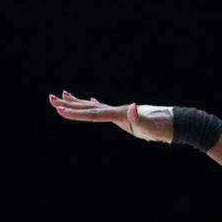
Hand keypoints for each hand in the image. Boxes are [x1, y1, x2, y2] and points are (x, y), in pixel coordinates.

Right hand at [49, 91, 172, 142]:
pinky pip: (102, 108)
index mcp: (117, 114)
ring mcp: (118, 111)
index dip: (75, 113)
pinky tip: (89, 100)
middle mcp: (115, 110)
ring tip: (62, 93)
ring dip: (76, 101)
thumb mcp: (150, 126)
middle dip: (68, 103)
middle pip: (87, 106)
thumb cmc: (161, 127)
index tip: (59, 110)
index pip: (92, 114)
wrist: (171, 124)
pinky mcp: (122, 114)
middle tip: (50, 98)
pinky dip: (92, 104)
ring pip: (92, 105)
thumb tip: (131, 106)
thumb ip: (139, 117)